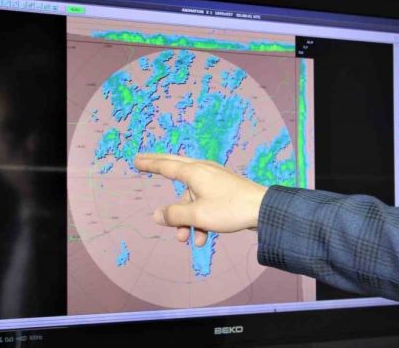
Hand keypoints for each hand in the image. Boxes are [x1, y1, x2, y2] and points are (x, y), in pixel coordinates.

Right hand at [133, 153, 266, 245]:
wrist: (263, 210)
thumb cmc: (229, 209)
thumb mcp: (196, 215)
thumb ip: (174, 215)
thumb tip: (157, 215)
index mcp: (194, 172)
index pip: (165, 165)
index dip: (149, 163)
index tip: (136, 159)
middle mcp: (203, 171)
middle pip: (175, 169)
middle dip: (158, 169)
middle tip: (141, 163)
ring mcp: (215, 180)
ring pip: (191, 197)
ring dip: (186, 218)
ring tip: (186, 238)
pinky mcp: (224, 190)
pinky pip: (204, 203)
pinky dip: (200, 219)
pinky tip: (202, 238)